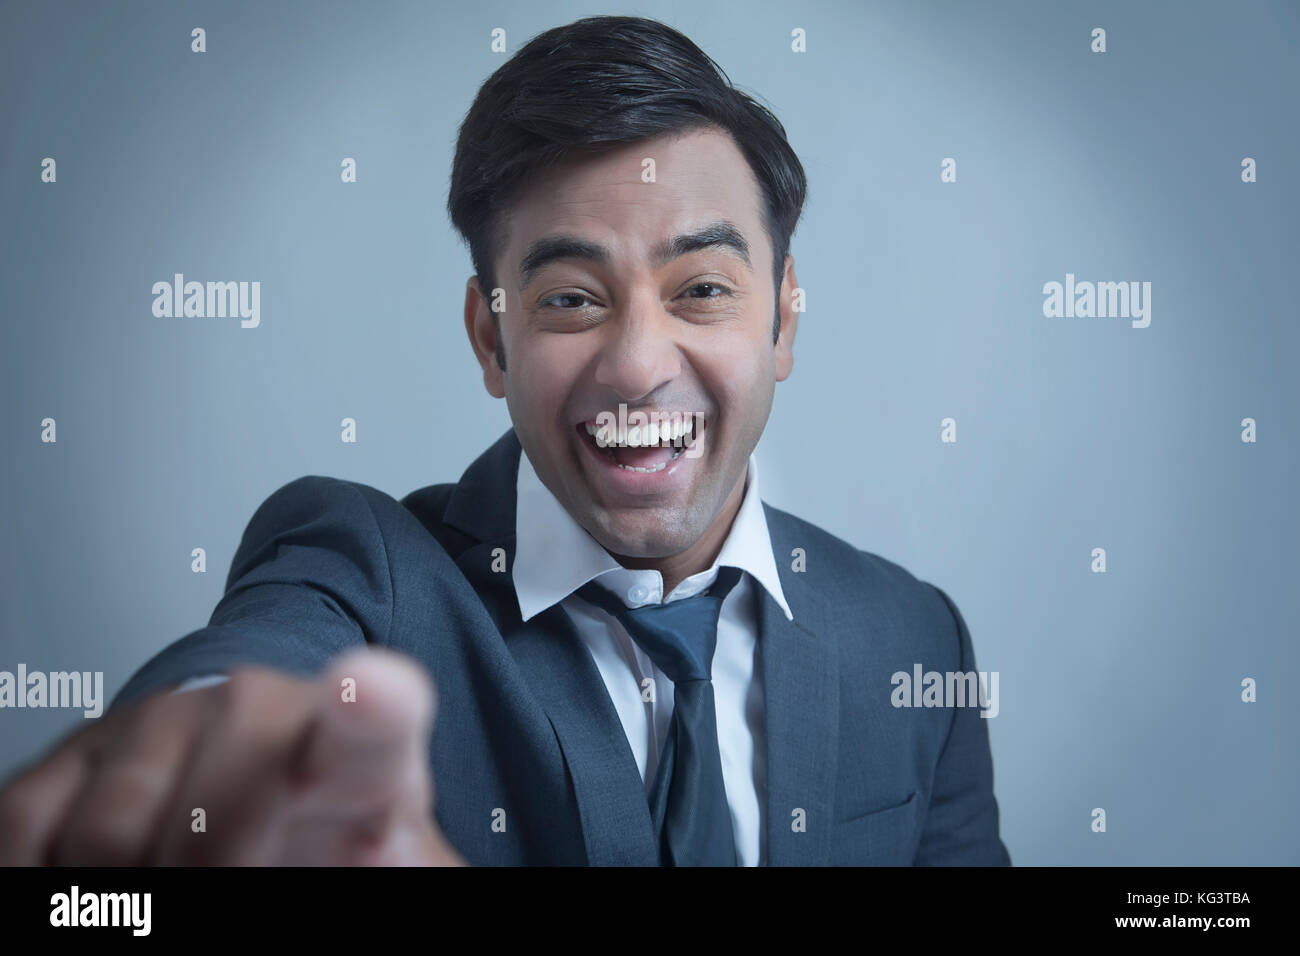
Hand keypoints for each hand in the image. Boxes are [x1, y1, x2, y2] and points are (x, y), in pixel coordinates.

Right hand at [0, 647, 464, 865]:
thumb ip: (397, 863)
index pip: (375, 723)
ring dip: (129, 891)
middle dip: (212, 878)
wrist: (254, 785)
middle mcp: (257, 710)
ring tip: (171, 883)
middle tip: (224, 892)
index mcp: (358, 750)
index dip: (374, 705)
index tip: (372, 692)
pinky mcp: (79, 745)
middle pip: (214, 820)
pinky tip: (102, 876)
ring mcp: (162, 718)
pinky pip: (31, 826)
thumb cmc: (327, 830)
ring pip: (112, 836)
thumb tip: (386, 858)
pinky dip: (54, 879)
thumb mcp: (380, 853)